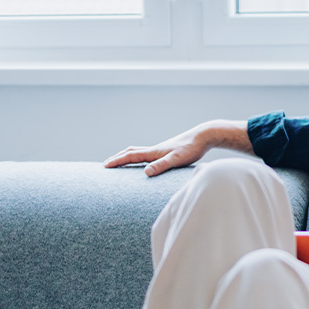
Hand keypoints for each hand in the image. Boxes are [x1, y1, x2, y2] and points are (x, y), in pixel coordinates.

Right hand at [103, 120, 251, 176]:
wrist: (203, 136)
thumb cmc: (191, 149)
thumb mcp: (176, 160)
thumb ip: (162, 166)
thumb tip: (146, 172)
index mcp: (154, 152)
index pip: (130, 156)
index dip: (117, 161)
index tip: (104, 166)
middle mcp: (155, 150)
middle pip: (131, 152)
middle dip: (118, 158)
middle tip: (106, 165)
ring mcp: (160, 150)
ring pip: (138, 152)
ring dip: (126, 156)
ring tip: (119, 162)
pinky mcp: (167, 151)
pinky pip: (147, 154)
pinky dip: (138, 157)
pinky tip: (143, 163)